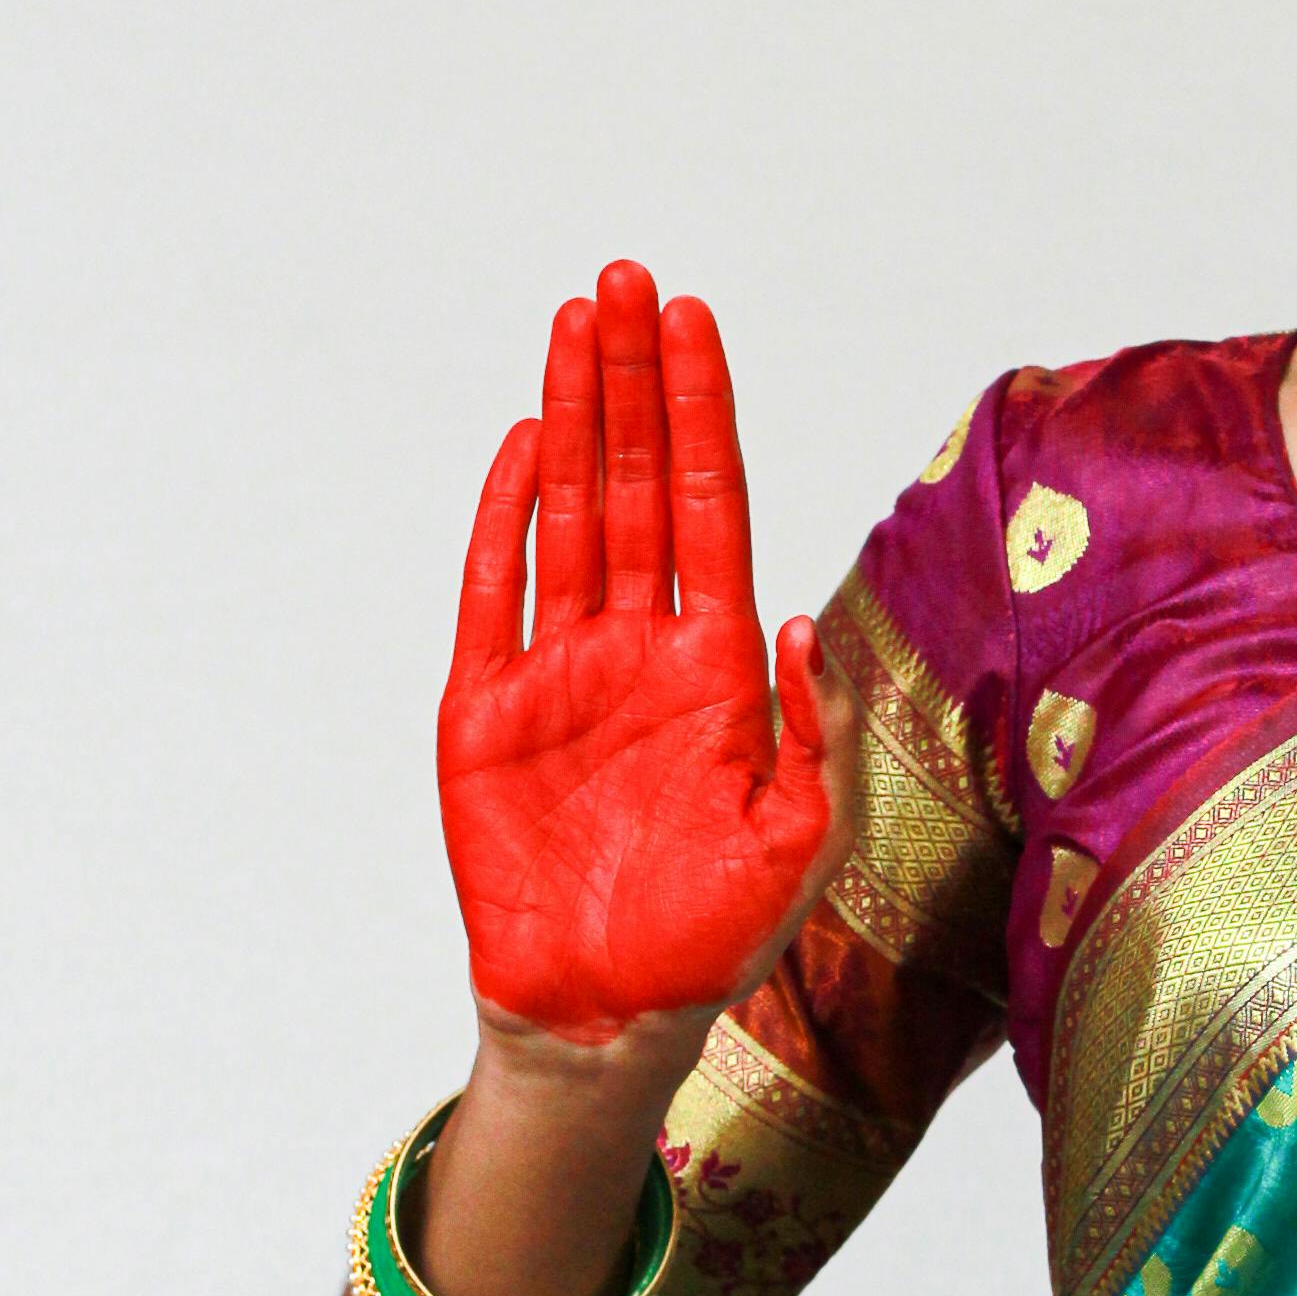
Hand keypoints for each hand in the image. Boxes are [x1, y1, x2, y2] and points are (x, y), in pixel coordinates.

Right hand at [440, 261, 850, 1043]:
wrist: (607, 1016)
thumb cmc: (714, 939)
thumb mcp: (801, 842)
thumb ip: (812, 734)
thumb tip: (801, 621)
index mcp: (718, 670)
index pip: (712, 510)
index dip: (703, 416)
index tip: (699, 324)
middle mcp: (640, 650)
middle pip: (636, 484)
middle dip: (637, 380)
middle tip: (632, 280)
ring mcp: (559, 671)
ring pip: (569, 514)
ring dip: (574, 415)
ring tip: (580, 320)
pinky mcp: (484, 710)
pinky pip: (493, 592)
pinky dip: (504, 517)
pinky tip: (523, 442)